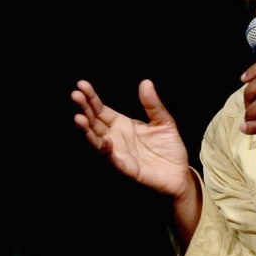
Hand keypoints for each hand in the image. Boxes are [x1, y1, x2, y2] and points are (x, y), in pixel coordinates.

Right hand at [71, 79, 191, 199]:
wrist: (179, 173)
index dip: (91, 98)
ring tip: (79, 118)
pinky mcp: (127, 169)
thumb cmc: (169, 148)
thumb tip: (146, 82)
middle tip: (75, 95)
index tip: (81, 84)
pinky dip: (108, 153)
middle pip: (94, 123)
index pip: (101, 110)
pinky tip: (105, 142)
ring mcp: (118, 154)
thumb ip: (153, 104)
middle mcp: (115, 138)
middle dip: (84, 109)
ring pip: (97, 142)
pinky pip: (114, 161)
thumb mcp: (164, 122)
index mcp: (122, 125)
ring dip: (87, 131)